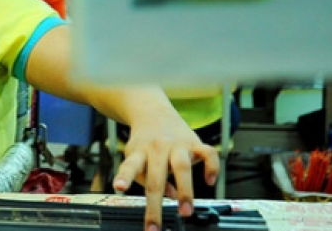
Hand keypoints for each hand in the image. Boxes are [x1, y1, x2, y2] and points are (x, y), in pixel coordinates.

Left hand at [113, 116, 219, 230]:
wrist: (153, 113)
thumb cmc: (144, 142)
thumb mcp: (137, 157)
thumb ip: (147, 179)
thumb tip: (169, 197)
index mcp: (139, 153)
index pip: (130, 166)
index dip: (124, 177)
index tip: (119, 188)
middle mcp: (157, 148)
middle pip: (155, 178)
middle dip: (156, 204)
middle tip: (155, 225)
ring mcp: (177, 144)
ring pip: (182, 168)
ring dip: (184, 191)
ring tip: (185, 211)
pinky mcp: (195, 142)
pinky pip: (208, 154)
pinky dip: (211, 167)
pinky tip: (210, 181)